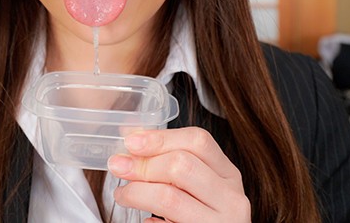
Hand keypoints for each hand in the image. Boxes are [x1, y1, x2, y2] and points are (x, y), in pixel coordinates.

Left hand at [107, 127, 250, 222]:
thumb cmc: (202, 215)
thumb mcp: (198, 184)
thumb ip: (171, 160)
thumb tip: (133, 135)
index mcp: (228, 174)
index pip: (198, 141)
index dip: (160, 138)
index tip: (131, 141)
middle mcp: (230, 198)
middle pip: (182, 165)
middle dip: (143, 164)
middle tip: (119, 167)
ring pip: (170, 197)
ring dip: (136, 192)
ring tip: (122, 194)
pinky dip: (149, 221)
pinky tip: (144, 218)